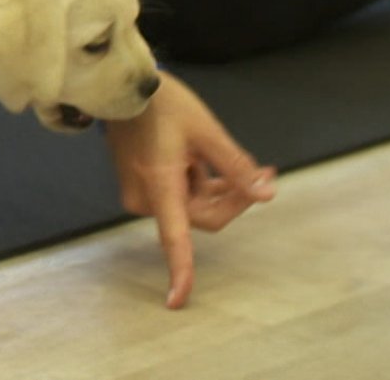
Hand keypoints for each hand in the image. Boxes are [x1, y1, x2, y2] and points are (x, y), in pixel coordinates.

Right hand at [103, 73, 276, 308]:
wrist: (123, 87)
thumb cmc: (163, 104)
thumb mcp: (207, 132)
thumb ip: (237, 168)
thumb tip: (266, 196)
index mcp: (159, 185)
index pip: (173, 239)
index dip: (179, 272)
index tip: (178, 302)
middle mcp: (145, 197)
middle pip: (200, 216)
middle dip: (233, 198)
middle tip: (264, 171)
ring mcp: (139, 192)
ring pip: (192, 206)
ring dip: (218, 189)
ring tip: (237, 160)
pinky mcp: (139, 185)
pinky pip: (178, 196)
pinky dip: (198, 183)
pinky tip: (206, 160)